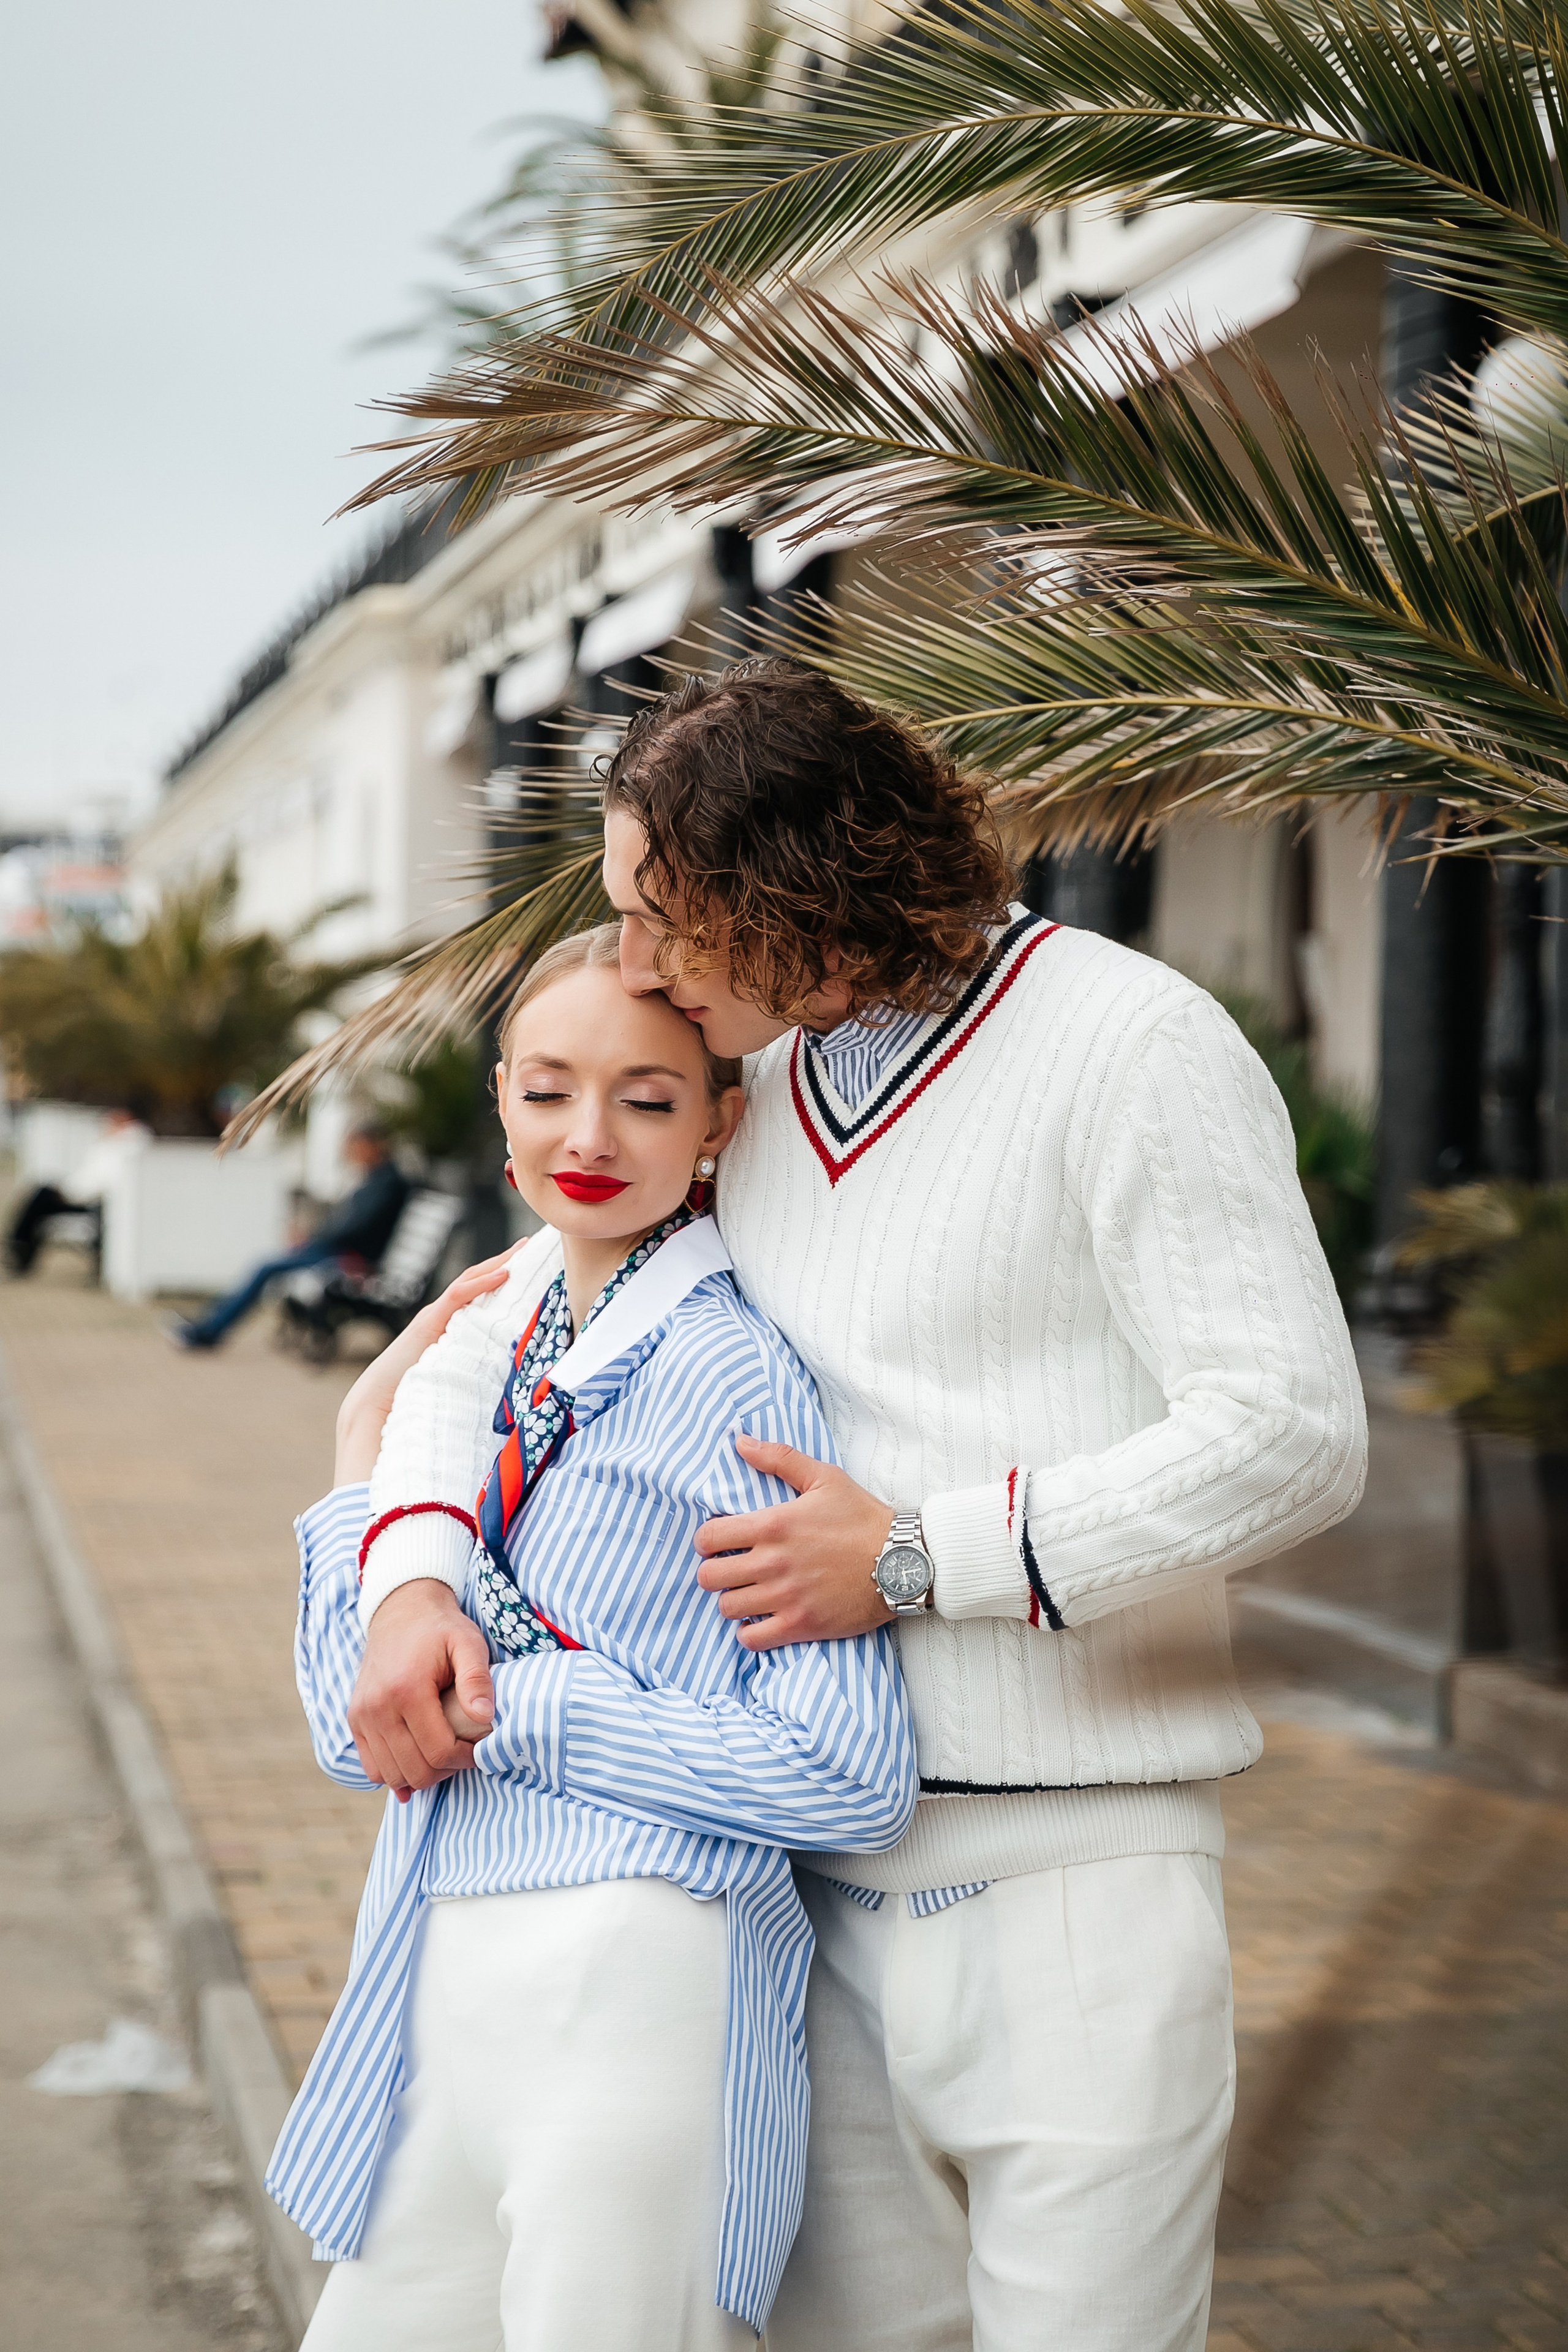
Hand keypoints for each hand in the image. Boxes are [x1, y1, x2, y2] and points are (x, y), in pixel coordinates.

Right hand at [334, 1243, 520, 1484]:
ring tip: (521, 1251)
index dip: (501, 1277)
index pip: (478, 1292)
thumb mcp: (454, 1372)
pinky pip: (459, 1295)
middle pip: (476, 1278)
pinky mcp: (429, 1321)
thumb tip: (512, 1375)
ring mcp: (435, 1315)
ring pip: (469, 1280)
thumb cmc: (415, 1392)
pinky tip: (503, 1274)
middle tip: (529, 1245)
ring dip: (497, 1263)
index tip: (527, 1266)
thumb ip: (476, 1365)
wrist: (380, 1401)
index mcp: (449, 1324)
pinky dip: (482, 1283)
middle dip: (503, 1260)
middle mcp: (442, 1313)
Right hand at [347, 1579, 496, 1794]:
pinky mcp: (354, 1720)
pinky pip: (372, 1768)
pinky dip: (395, 1772)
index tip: (479, 1747)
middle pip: (416, 1770)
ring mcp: (361, 1716)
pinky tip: (417, 1760)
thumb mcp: (468, 1642)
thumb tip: (484, 1717)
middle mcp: (377, 1707)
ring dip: (422, 1774)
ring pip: (392, 1775)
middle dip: (446, 1770)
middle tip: (463, 1751)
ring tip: (442, 1753)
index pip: (439, 1751)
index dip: (465, 1758)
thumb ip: (477, 1678)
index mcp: (407, 1689)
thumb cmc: (440, 1629)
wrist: (400, 1612)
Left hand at [694, 1436, 896, 1649]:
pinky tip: (760, 1619)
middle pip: (709, 1577)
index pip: (708, 1537)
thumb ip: (779, 1458)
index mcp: (772, 1525)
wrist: (902, 1560)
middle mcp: (773, 1563)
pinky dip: (750, 1632)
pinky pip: (752, 1639)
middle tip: (730, 1569)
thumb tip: (740, 1442)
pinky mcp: (801, 1625)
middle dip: (714, 1571)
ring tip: (747, 1593)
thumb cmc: (863, 1517)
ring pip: (727, 1608)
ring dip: (732, 1601)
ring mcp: (786, 1597)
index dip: (706, 1540)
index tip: (717, 1542)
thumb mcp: (824, 1477)